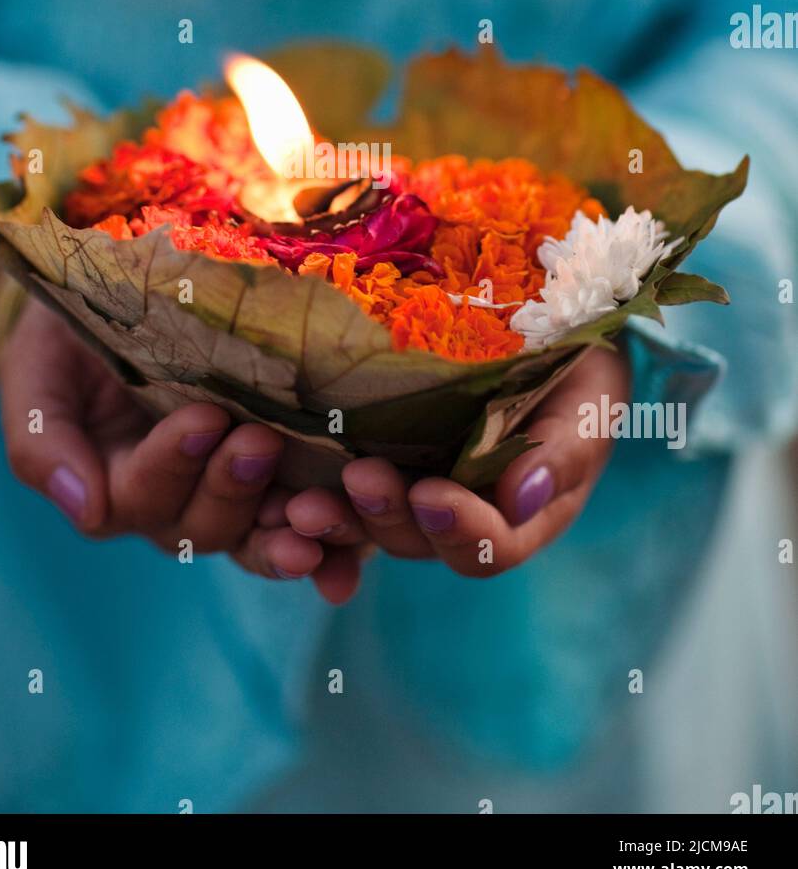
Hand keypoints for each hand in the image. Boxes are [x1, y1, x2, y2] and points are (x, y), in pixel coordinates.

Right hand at [0, 297, 368, 602]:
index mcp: (110, 483)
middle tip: (262, 441)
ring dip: (286, 533)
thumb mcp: (37, 375)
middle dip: (232, 488)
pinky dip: (327, 549)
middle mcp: (172, 502)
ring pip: (254, 538)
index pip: (140, 495)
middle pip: (201, 526)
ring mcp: (227, 494)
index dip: (173, 463)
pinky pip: (298, 527)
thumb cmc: (67, 338)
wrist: (115, 302)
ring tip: (317, 512)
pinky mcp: (276, 479)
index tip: (205, 416)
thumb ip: (42, 441)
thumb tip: (83, 512)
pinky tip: (351, 558)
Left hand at [284, 347, 624, 576]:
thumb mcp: (590, 398)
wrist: (548, 321)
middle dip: (386, 517)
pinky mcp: (380, 458)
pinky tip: (278, 490)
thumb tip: (521, 497)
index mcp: (523, 514)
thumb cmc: (583, 363)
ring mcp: (418, 488)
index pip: (491, 548)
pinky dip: (314, 496)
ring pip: (373, 524)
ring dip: (338, 519)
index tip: (431, 494)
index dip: (461, 530)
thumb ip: (563, 451)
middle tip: (358, 477)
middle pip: (421, 540)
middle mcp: (466, 514)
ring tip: (298, 503)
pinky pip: (342, 492)